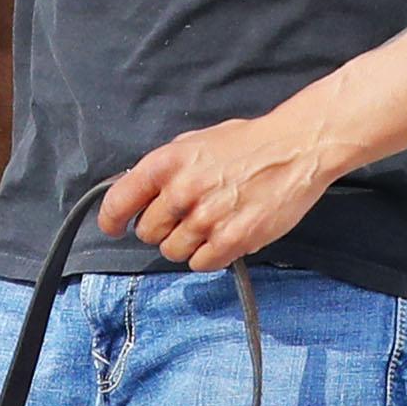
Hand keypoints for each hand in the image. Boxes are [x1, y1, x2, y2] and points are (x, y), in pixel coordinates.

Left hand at [99, 109, 332, 270]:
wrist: (295, 149)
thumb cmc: (248, 143)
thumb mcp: (195, 142)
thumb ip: (166, 169)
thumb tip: (140, 190)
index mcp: (166, 163)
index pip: (118, 201)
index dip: (111, 220)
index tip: (114, 228)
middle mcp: (181, 192)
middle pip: (148, 233)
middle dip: (162, 229)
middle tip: (184, 218)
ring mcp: (206, 218)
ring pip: (173, 252)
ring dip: (187, 244)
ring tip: (210, 224)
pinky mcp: (232, 239)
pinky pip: (201, 263)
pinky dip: (209, 255)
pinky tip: (224, 235)